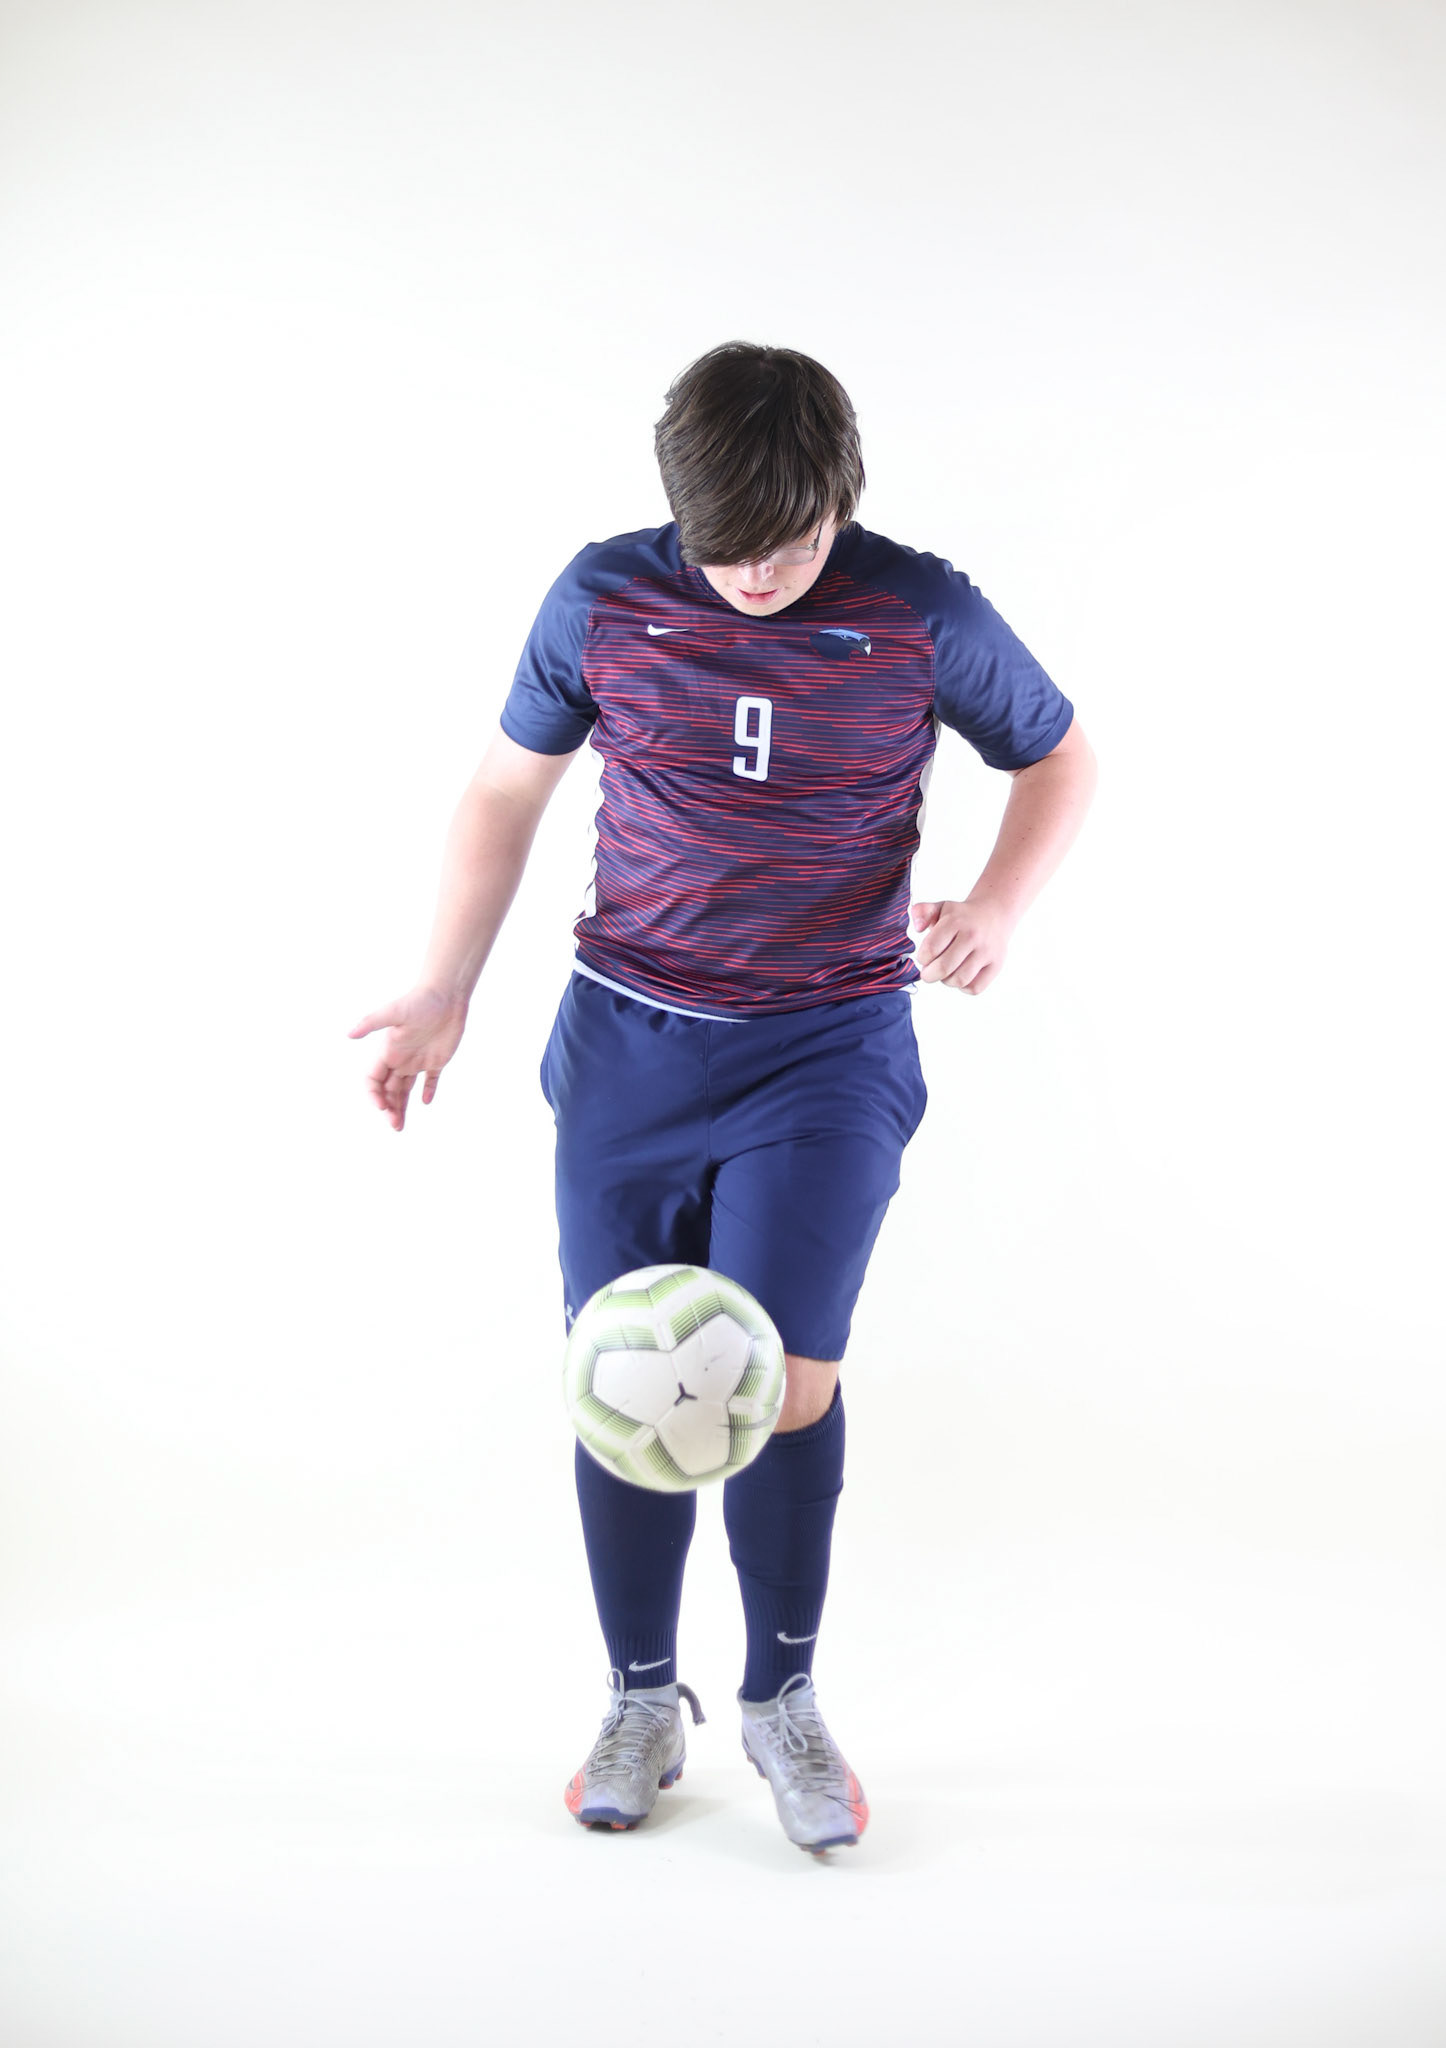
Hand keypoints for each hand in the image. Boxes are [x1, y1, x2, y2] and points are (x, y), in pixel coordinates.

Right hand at [348, 986, 469, 1130]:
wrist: (446, 994)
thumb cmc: (420, 1001)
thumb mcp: (394, 1012)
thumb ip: (371, 1023)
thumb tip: (348, 1034)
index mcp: (388, 1051)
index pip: (373, 1079)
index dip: (373, 1095)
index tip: (381, 1107)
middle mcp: (400, 1059)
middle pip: (388, 1090)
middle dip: (388, 1109)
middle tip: (394, 1125)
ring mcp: (418, 1060)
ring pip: (405, 1090)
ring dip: (401, 1107)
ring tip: (400, 1126)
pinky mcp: (437, 1060)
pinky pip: (430, 1081)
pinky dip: (427, 1092)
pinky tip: (426, 1101)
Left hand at [910, 897, 1014, 994]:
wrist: (994, 913)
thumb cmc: (962, 916)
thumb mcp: (941, 907)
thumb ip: (922, 912)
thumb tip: (917, 928)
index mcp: (955, 921)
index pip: (930, 949)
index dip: (922, 958)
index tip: (924, 958)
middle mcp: (972, 936)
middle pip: (944, 968)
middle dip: (929, 975)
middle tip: (928, 972)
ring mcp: (986, 951)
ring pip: (959, 980)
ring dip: (946, 981)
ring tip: (945, 973)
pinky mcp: (996, 965)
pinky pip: (975, 987)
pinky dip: (964, 987)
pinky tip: (961, 976)